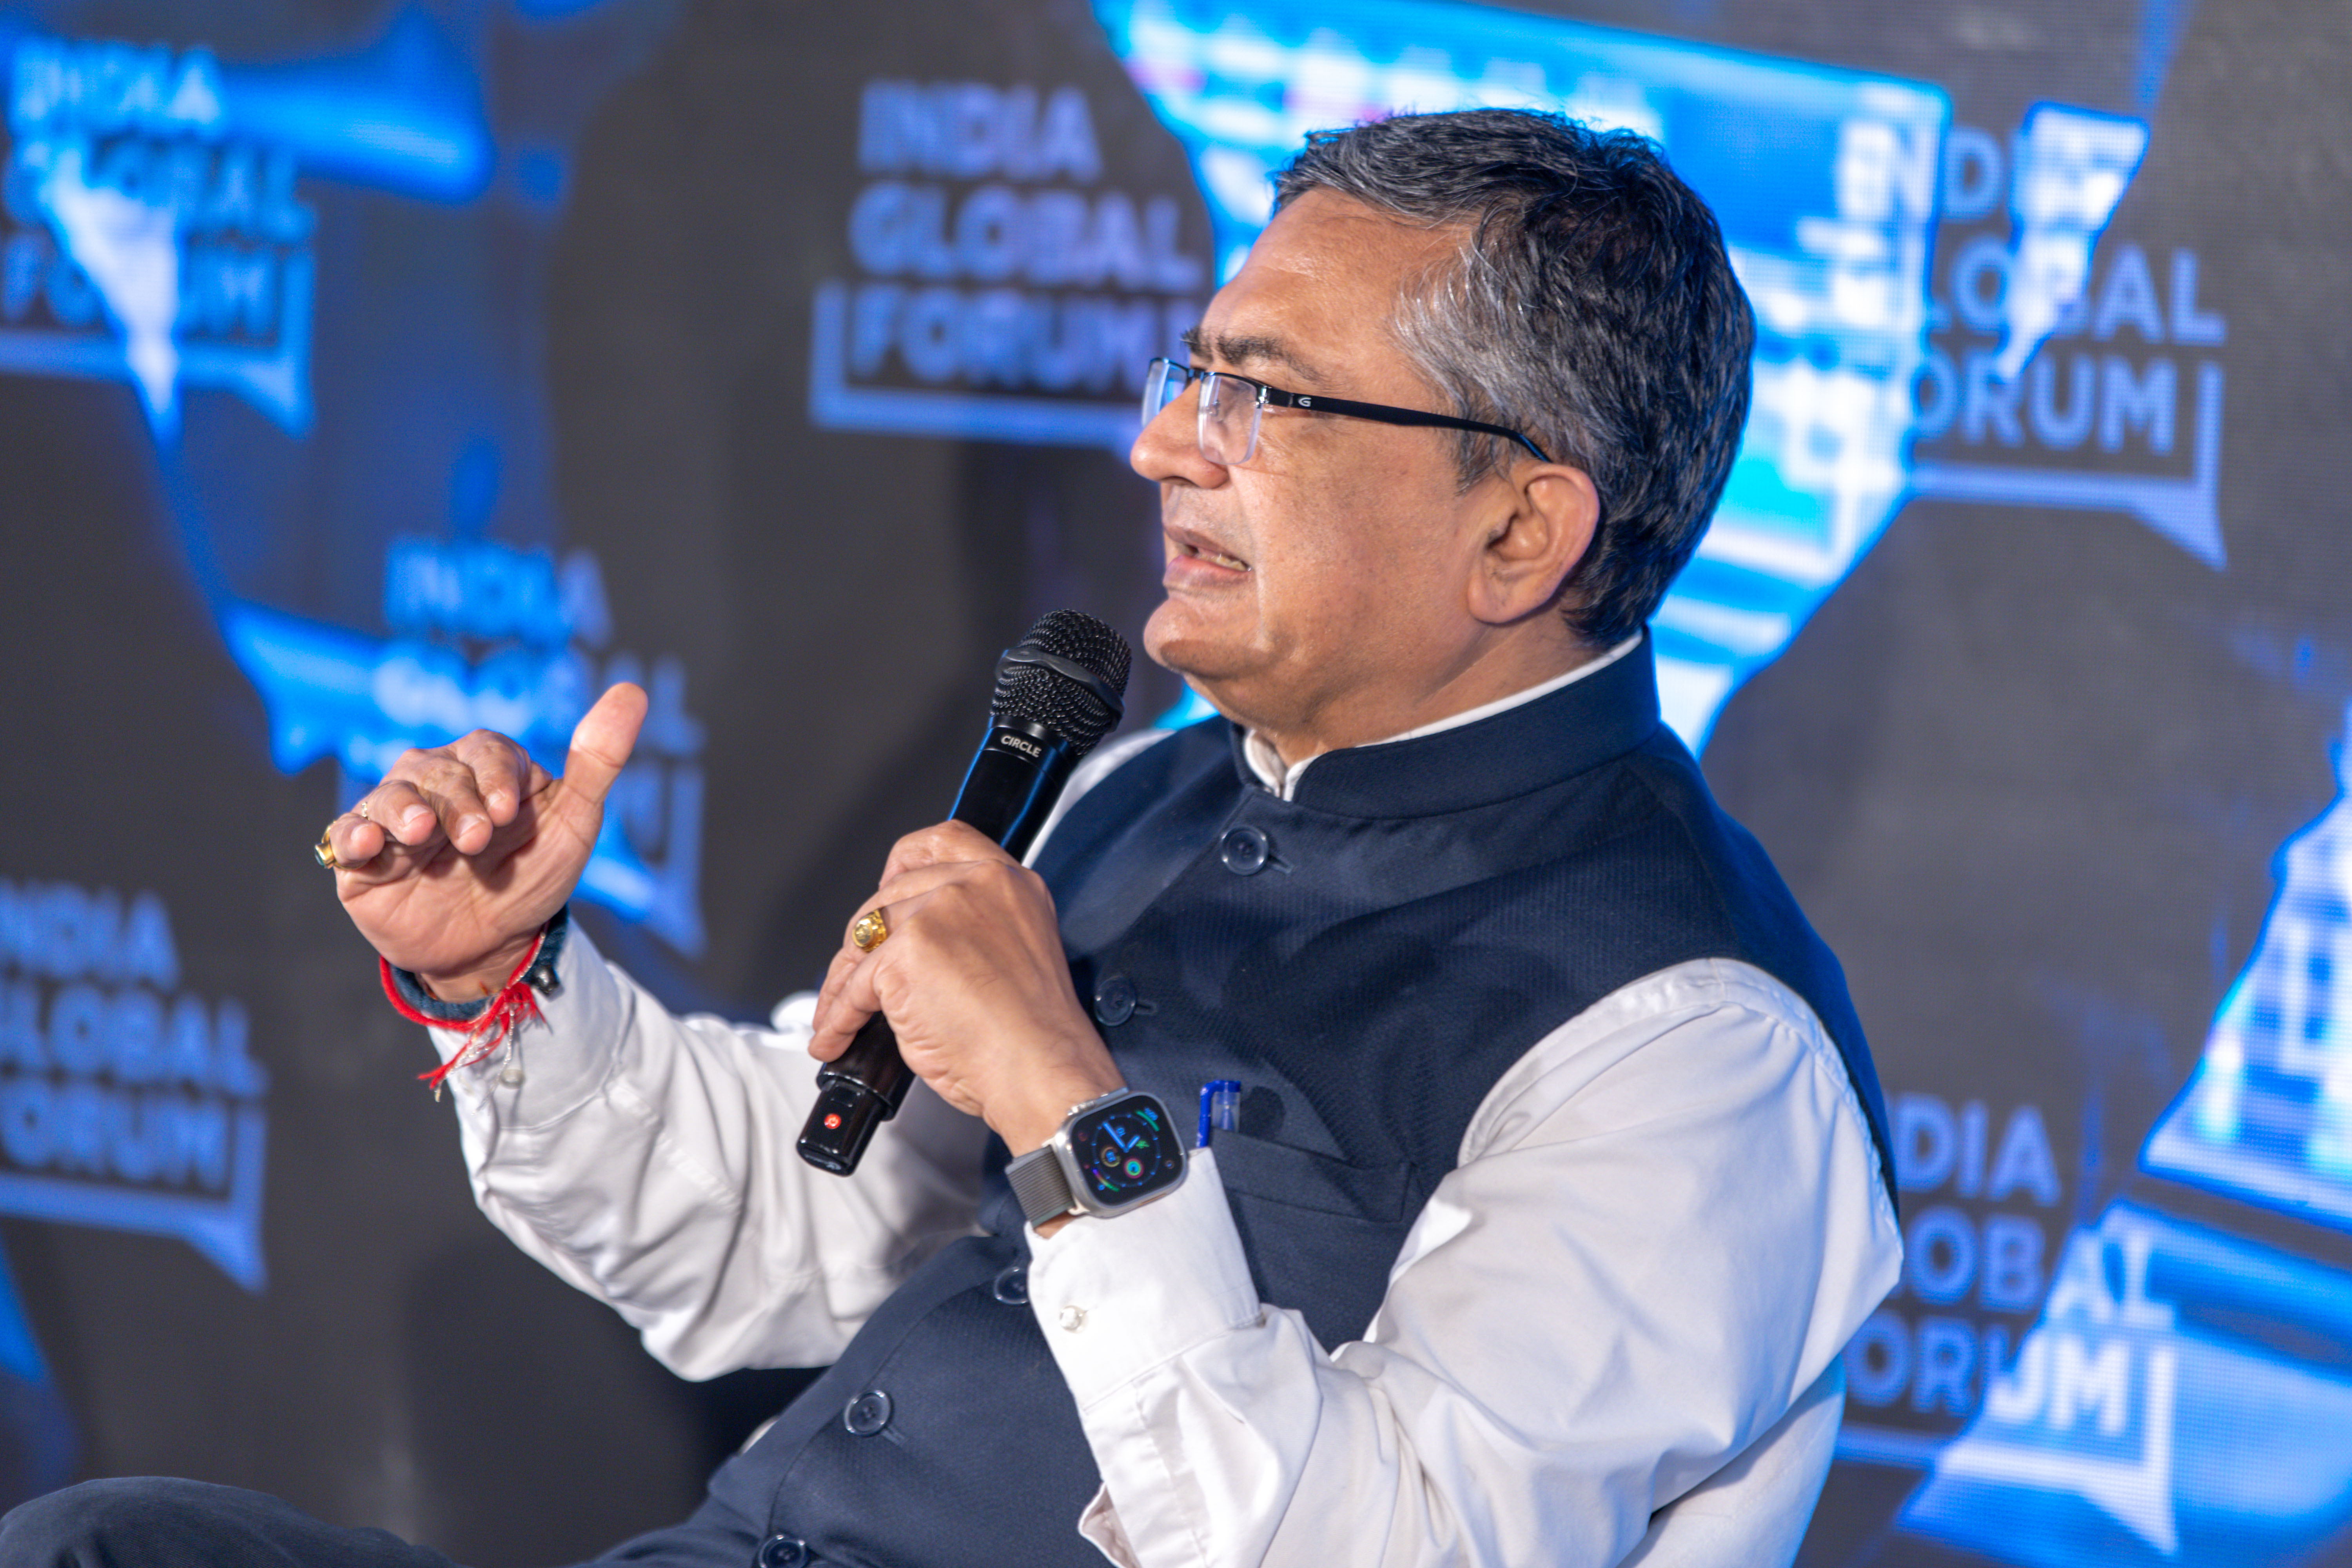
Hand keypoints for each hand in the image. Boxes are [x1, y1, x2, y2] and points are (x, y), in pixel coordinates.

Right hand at [325, 683, 647, 998]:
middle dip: (460, 804)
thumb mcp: (575, 820)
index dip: (496, 774)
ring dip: (405, 811)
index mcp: (484, 765)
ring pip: (390, 796)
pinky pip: (346, 835)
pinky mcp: (362, 857)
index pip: (486, 749)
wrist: (495, 944)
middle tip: (477, 839)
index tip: (509, 810)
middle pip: (438, 772)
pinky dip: (352, 836)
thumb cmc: (532, 873)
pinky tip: (364, 845)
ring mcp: (394, 817)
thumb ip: (598, 759)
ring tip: (422, 833)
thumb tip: (631, 692)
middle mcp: (434, 781)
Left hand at [809, 822, 1122, 1155]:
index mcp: (1008, 884)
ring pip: (865, 938)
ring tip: (839, 1014)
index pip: (942, 840)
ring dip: (843, 982)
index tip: (887, 886)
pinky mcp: (906, 953)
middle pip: (890, 895)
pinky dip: (838, 1016)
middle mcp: (974, 886)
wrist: (1042, 1072)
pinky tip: (838, 1036)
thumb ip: (972, 929)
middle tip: (856, 975)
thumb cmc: (1035, 1035)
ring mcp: (938, 914)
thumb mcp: (1016, 953)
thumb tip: (918, 942)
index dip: (904, 864)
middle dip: (865, 942)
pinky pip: (853, 986)